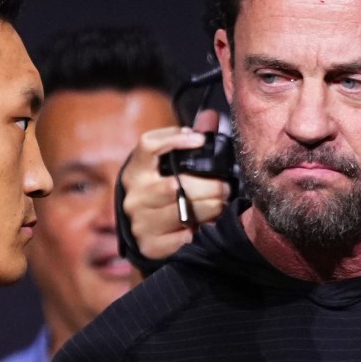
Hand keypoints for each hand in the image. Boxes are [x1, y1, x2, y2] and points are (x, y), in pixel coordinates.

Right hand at [120, 109, 230, 264]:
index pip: (148, 146)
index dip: (174, 140)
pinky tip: (210, 225)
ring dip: (211, 208)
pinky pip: (184, 236)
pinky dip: (202, 231)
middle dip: (209, 186)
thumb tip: (211, 116)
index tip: (199, 140)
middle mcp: (134, 195)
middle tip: (227, 187)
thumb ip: (190, 141)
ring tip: (222, 205)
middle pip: (175, 185)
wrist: (145, 233)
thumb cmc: (163, 191)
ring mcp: (140, 222)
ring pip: (182, 211)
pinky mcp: (150, 246)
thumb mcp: (169, 165)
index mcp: (135, 170)